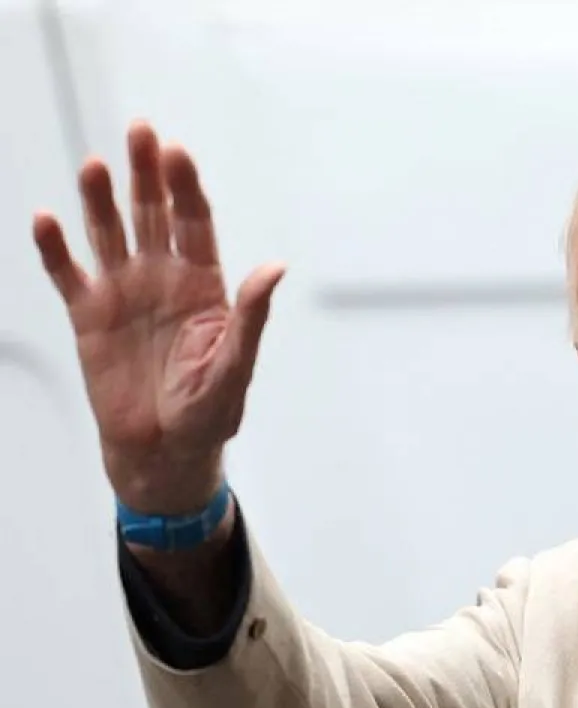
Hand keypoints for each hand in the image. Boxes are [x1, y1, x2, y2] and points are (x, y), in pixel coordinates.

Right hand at [32, 120, 284, 514]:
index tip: (177, 153)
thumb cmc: (210, 411)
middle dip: (146, 174)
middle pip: (152, 214)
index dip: (186, 188)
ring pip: (109, 233)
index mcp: (204, 285)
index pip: (194, 224)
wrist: (165, 450)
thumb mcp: (236, 365)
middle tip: (139, 131)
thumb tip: (274, 266)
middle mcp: (163, 278)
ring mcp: (124, 293)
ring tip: (95, 166)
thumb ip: (251, 315)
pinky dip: (55, 248)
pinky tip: (46, 220)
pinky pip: (68, 273)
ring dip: (100, 199)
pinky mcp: (89, 315)